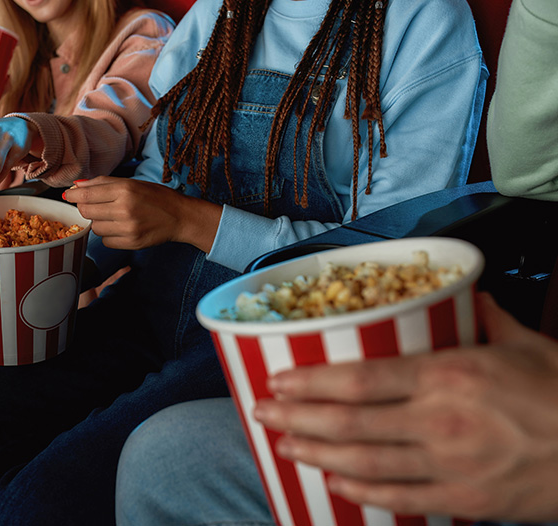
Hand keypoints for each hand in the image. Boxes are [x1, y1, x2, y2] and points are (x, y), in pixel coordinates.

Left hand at [63, 176, 221, 251]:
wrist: (180, 216)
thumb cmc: (155, 196)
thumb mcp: (131, 183)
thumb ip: (103, 183)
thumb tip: (76, 186)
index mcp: (125, 189)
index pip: (86, 195)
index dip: (73, 196)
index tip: (68, 196)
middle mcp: (125, 209)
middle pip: (87, 212)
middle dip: (86, 208)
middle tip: (95, 205)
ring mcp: (128, 228)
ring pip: (95, 228)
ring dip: (99, 222)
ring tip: (113, 216)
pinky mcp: (132, 243)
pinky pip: (106, 241)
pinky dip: (108, 235)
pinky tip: (120, 228)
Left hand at [254, 293, 557, 520]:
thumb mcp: (526, 344)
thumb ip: (482, 318)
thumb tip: (461, 291)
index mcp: (450, 375)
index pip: (361, 378)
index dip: (312, 380)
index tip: (279, 378)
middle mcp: (441, 421)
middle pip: (350, 421)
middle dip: (298, 416)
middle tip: (262, 412)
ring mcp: (450, 465)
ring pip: (364, 462)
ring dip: (316, 452)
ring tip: (284, 444)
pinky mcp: (465, 499)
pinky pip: (399, 498)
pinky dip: (360, 491)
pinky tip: (332, 480)